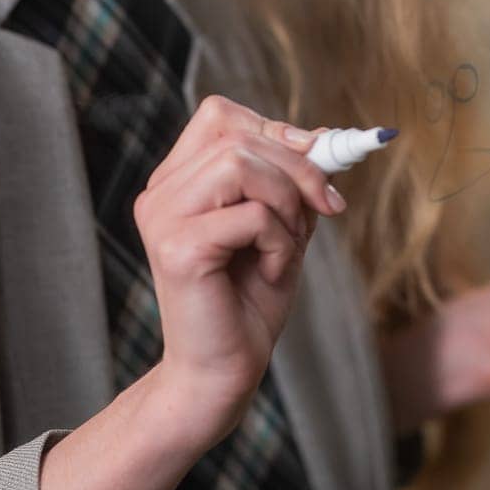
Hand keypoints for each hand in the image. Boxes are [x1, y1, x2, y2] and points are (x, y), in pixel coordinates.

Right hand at [133, 94, 341, 443]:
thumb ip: (295, 179)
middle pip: (236, 135)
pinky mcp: (178, 248)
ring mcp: (163, 218)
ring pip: (240, 163)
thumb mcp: (283, 225)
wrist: (224, 373)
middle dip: (298, 167)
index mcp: (178, 180)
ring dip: (287, 201)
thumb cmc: (251, 301)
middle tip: (327, 207)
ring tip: (289, 245)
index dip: (277, 131)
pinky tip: (273, 272)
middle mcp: (160, 193)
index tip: (317, 167)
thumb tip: (328, 135)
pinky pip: (251, 215)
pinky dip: (280, 240)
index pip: (221, 115)